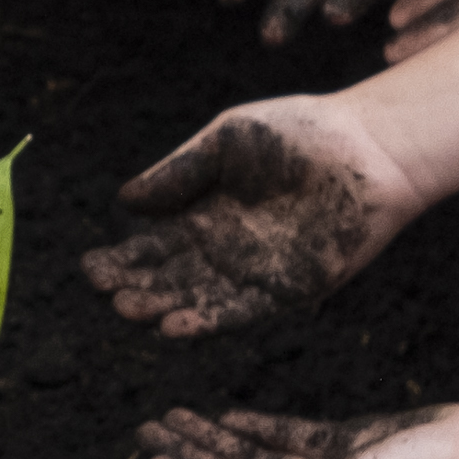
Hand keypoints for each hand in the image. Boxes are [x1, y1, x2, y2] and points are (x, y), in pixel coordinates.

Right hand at [81, 95, 416, 341]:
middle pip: (168, 277)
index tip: (90, 267)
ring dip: (163, 308)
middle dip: (135, 286)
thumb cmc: (298, 132)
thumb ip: (179, 171)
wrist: (368, 148)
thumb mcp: (227, 141)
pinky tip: (174, 325)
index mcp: (204, 213)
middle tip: (106, 293)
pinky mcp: (288, 289)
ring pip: (197, 299)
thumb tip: (125, 201)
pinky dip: (206, 321)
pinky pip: (240, 312)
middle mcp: (224, 249)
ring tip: (131, 310)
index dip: (121, 258)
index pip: (152, 245)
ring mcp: (255, 272)